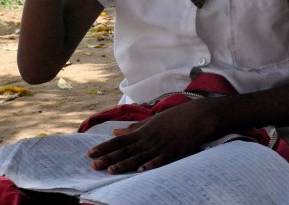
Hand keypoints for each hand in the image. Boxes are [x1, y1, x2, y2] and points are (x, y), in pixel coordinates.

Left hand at [87, 99, 219, 173]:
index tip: (90, 153)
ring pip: (139, 156)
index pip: (118, 140)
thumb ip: (132, 129)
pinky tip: (142, 170)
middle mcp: (148, 139)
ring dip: (125, 164)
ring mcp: (160, 146)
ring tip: (112, 170)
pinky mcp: (174, 152)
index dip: (104, 147)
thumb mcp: (150, 122)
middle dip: (109, 158)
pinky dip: (151, 165)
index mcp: (142, 132)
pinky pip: (160, 160)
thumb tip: (114, 131)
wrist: (197, 117)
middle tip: (94, 165)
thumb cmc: (173, 119)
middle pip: (125, 150)